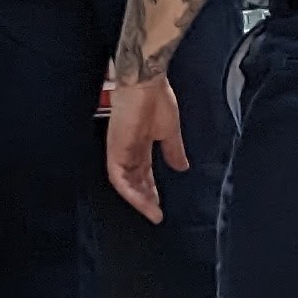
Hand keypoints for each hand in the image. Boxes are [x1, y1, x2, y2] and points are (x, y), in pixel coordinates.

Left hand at [104, 70, 184, 221]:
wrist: (147, 83)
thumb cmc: (157, 99)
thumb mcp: (170, 132)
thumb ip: (173, 151)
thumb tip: (182, 167)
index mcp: (140, 145)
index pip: (143, 174)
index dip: (151, 191)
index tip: (160, 206)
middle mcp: (127, 150)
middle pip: (134, 182)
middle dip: (145, 199)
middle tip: (156, 214)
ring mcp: (119, 151)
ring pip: (125, 184)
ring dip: (138, 200)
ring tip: (152, 213)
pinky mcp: (115, 150)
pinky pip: (119, 178)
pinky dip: (130, 192)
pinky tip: (142, 202)